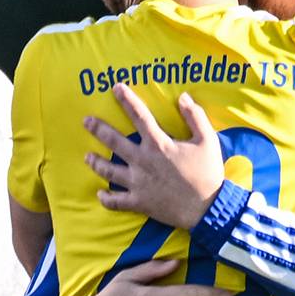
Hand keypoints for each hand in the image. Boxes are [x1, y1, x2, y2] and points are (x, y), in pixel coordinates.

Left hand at [83, 85, 228, 230]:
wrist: (208, 208)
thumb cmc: (208, 172)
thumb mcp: (207, 140)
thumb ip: (195, 116)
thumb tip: (183, 97)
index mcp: (158, 144)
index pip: (139, 116)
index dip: (127, 100)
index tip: (116, 88)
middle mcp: (143, 161)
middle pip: (114, 141)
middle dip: (98, 129)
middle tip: (86, 121)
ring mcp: (138, 183)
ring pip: (108, 171)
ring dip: (95, 162)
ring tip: (87, 156)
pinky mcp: (139, 202)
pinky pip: (116, 201)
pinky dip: (106, 198)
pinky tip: (100, 193)